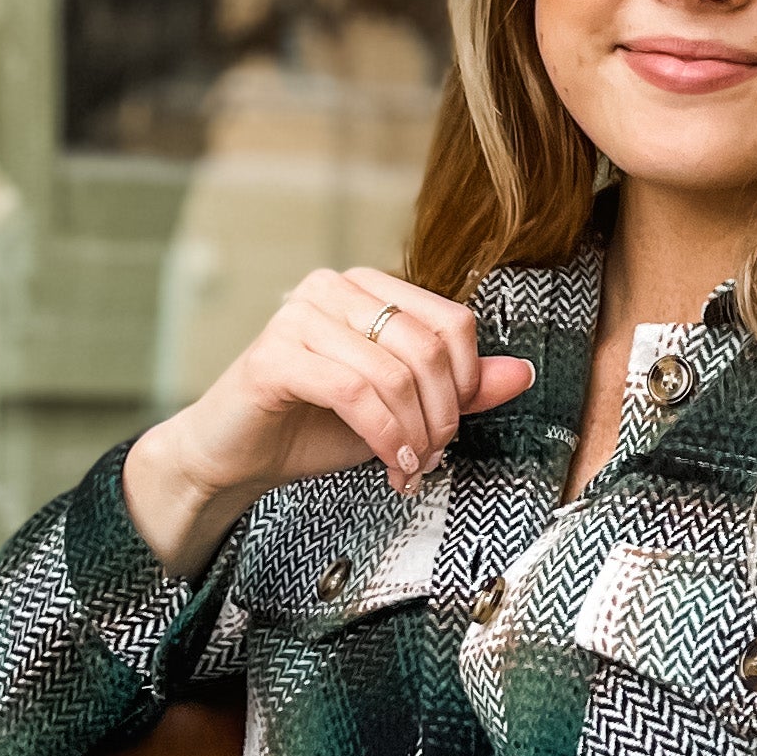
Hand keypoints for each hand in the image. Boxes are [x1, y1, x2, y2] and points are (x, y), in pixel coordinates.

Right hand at [120, 266, 533, 569]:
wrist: (234, 455)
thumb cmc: (313, 426)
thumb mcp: (402, 408)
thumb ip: (460, 389)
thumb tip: (522, 374)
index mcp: (368, 287)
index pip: (453, 322)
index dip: (469, 383)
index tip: (454, 428)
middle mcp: (334, 287)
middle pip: (430, 349)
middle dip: (443, 416)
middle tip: (432, 457)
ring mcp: (299, 315)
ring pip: (395, 374)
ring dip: (415, 435)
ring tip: (409, 467)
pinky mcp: (274, 355)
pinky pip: (354, 392)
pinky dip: (384, 436)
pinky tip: (391, 464)